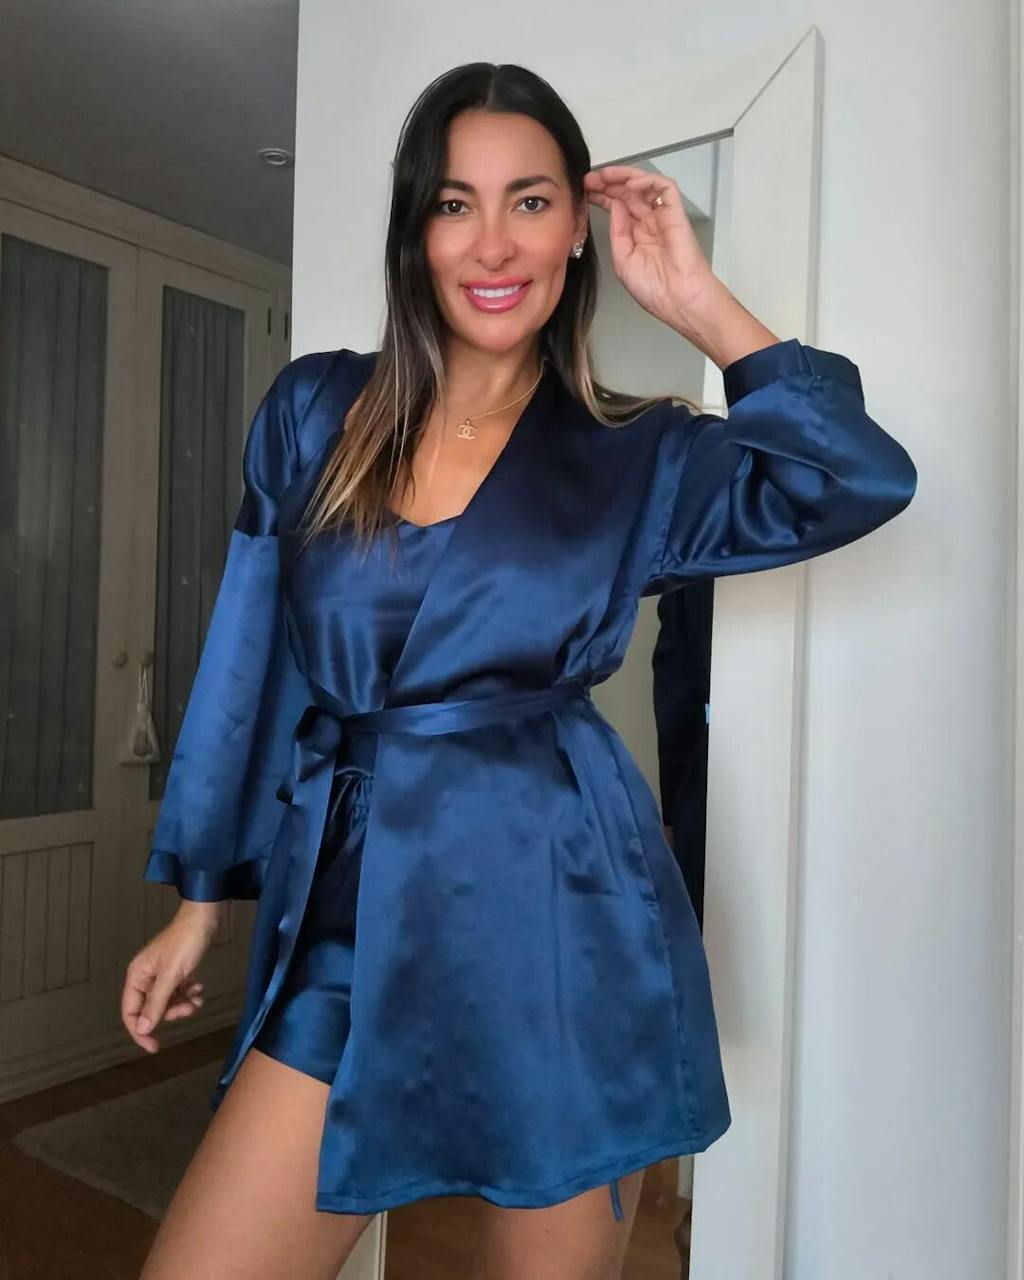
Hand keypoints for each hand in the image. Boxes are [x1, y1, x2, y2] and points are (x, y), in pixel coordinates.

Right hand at [120, 901, 223, 1051]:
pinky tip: (199, 989)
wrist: (206, 917)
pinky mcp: (177, 970)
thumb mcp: (171, 975)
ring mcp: (162, 973)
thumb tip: (142, 1029)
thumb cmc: (186, 943)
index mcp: (137, 976)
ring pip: (167, 1001)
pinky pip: (179, 991)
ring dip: (183, 1003)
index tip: (155, 1046)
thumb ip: (156, 1003)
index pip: (131, 1012)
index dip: (140, 1031)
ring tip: (197, 997)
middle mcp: (146, 976)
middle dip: (171, 1012)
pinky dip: (189, 994)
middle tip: (189, 1008)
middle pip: (151, 1008)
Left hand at [583, 164, 715, 327]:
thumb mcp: (623, 260)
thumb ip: (618, 232)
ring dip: (624, 177)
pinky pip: (665, 188)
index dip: (602, 197)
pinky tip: (630, 185)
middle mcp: (649, 223)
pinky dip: (648, 181)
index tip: (584, 190)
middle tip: (589, 178)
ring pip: (644, 186)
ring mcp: (663, 216)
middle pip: (628, 194)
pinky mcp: (677, 212)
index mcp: (636, 236)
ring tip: (604, 176)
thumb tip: (616, 205)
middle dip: (608, 183)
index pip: (618, 208)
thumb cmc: (653, 289)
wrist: (678, 300)